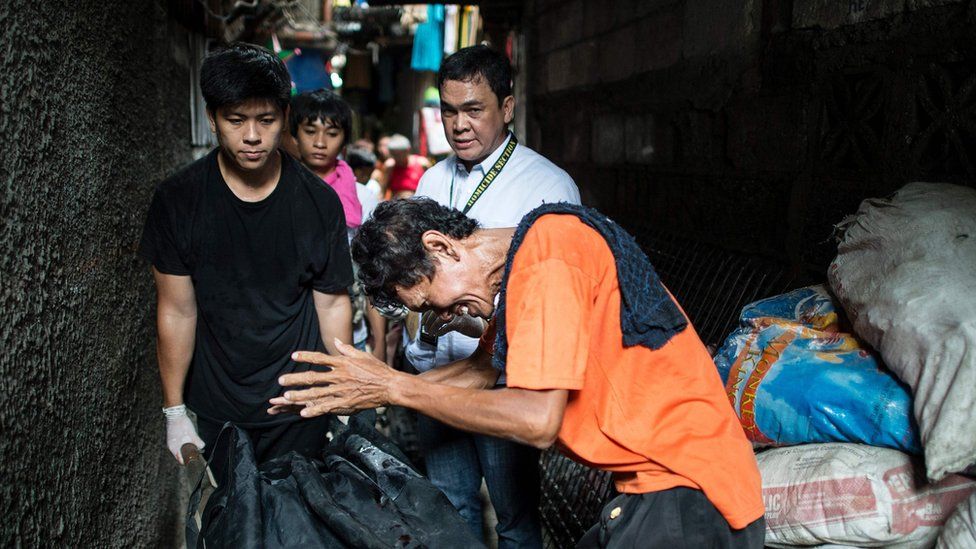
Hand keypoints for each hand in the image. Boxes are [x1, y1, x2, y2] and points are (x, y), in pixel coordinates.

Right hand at [165, 408, 204, 464]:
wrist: (176, 414)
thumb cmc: (182, 423)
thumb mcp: (191, 433)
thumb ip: (196, 441)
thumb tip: (202, 447)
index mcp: (174, 447)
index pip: (180, 459)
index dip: (187, 461)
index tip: (194, 461)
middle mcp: (172, 446)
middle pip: (180, 455)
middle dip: (188, 456)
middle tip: (197, 454)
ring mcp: (172, 442)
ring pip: (180, 450)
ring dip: (187, 450)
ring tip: (195, 449)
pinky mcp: (174, 438)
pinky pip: (179, 445)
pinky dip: (185, 446)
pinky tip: (190, 443)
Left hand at [268, 339, 399, 417]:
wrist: (390, 386)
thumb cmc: (378, 370)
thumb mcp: (362, 355)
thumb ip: (346, 349)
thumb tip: (336, 341)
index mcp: (342, 363)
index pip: (320, 358)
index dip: (306, 356)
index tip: (293, 356)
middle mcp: (339, 376)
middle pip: (312, 377)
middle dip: (295, 379)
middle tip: (281, 381)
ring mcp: (341, 390)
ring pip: (316, 393)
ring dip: (300, 395)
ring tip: (286, 397)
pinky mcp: (345, 403)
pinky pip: (327, 407)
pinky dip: (315, 410)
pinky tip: (303, 412)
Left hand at [422, 311, 486, 337]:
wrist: (481, 326)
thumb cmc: (467, 321)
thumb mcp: (455, 315)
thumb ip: (445, 313)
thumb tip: (430, 317)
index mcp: (451, 303)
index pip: (435, 306)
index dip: (427, 314)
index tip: (423, 321)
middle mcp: (454, 307)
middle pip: (435, 312)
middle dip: (428, 322)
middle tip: (424, 328)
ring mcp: (457, 314)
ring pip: (439, 320)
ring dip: (432, 328)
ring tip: (429, 333)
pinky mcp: (461, 323)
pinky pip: (446, 327)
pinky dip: (440, 331)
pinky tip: (437, 334)